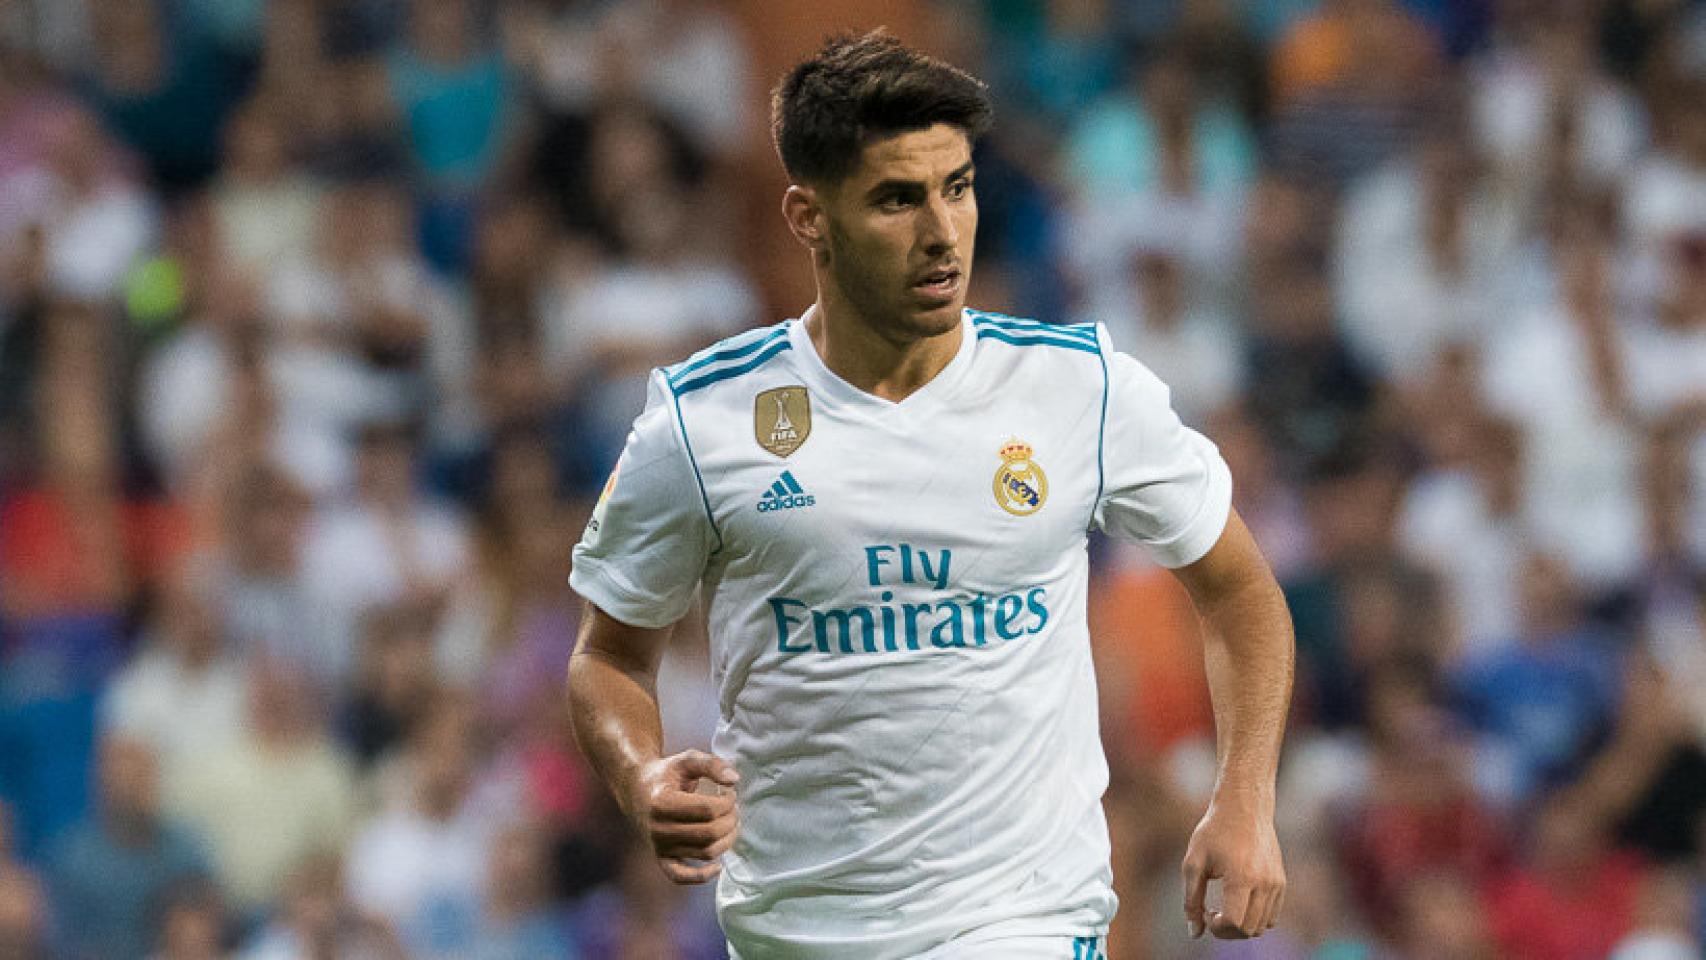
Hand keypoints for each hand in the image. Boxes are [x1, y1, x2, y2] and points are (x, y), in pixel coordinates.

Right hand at [629, 750, 739, 883]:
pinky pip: (680, 876)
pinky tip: (718, 867)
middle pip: (710, 833)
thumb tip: (734, 779)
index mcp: (662, 802)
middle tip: (734, 809)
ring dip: (727, 840)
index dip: (728, 802)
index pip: (708, 810)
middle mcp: (658, 827)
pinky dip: (701, 876)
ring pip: (705, 853)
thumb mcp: (687, 760)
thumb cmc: (667, 774)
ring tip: (730, 824)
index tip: (730, 793)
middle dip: (731, 820)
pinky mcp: (661, 858)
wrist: (637, 789)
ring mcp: (659, 846)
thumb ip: (712, 764)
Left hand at [1181, 798, 1285, 938]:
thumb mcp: (1194, 862)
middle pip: (1249, 929)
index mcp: (1241, 877)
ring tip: (1225, 907)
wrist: (1244, 807)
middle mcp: (1264, 883)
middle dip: (1227, 931)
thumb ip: (1192, 900)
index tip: (1206, 914)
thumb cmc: (1214, 832)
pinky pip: (1271, 916)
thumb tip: (1194, 933)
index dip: (1217, 928)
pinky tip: (1238, 901)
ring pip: (1262, 926)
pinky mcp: (1281, 882)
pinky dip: (1255, 918)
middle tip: (1212, 914)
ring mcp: (1276, 883)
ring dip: (1241, 926)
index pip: (1234, 922)